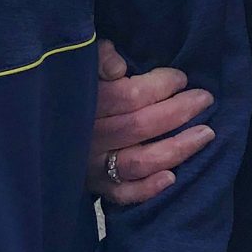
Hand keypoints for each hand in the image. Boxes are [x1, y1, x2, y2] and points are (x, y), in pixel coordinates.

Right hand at [91, 38, 214, 206]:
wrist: (44, 129)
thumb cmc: (75, 88)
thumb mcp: (81, 63)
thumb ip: (98, 57)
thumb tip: (117, 66)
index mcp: (87, 102)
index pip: (130, 96)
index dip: (160, 85)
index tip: (181, 78)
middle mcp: (91, 136)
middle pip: (140, 126)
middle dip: (178, 111)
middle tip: (205, 99)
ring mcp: (94, 165)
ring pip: (139, 161)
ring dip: (176, 148)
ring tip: (206, 134)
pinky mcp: (98, 187)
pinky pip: (124, 193)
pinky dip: (147, 189)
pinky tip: (172, 178)